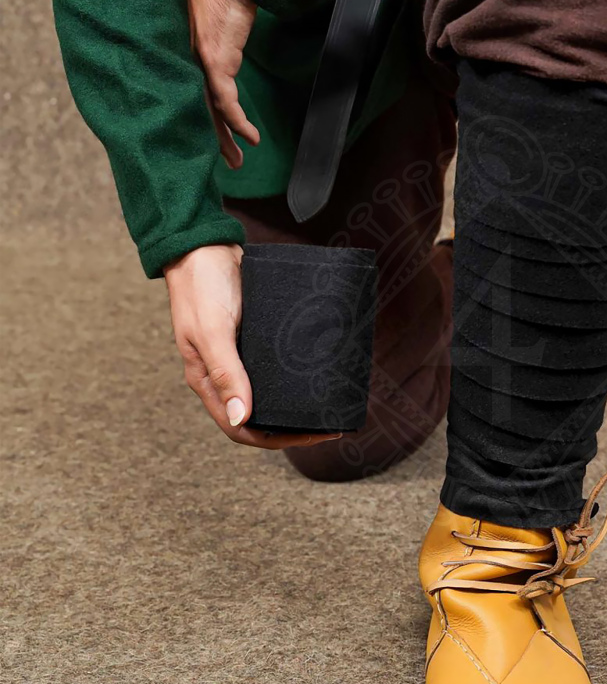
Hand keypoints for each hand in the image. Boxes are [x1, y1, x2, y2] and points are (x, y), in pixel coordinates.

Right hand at [164, 244, 341, 449]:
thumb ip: (226, 373)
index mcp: (206, 381)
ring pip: (269, 390)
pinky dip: (295, 372)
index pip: (240, 427)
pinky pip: (275, 363)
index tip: (312, 435)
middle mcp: (223, 373)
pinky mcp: (253, 336)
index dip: (275, 438)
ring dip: (295, 400)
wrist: (204, 245)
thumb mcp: (213, 331)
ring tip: (327, 402)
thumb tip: (240, 416)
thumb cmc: (200, 286)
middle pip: (259, 414)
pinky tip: (316, 370)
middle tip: (328, 424)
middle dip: (292, 425)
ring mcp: (239, 355)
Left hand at [187, 0, 260, 168]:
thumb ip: (216, 22)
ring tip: (236, 160)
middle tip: (224, 160)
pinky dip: (237, 121)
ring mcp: (198, 60)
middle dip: (211, 138)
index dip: (198, 115)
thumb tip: (225, 22)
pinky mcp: (215, 59)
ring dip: (224, 138)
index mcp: (182, 47)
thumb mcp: (215, 7)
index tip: (210, 135)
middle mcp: (185, 57)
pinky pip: (225, 101)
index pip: (188, 89)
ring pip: (208, 110)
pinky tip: (250, 135)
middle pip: (195, 107)